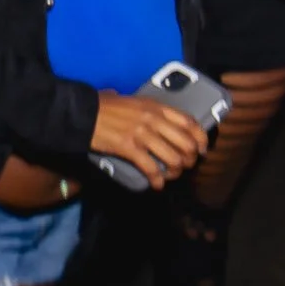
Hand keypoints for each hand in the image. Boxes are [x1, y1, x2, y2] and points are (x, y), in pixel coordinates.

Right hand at [90, 90, 211, 188]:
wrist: (82, 113)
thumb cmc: (102, 105)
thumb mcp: (130, 100)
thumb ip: (143, 107)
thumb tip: (148, 113)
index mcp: (156, 106)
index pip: (189, 122)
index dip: (200, 138)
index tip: (202, 148)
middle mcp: (153, 119)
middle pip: (185, 143)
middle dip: (190, 159)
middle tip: (186, 165)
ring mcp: (142, 134)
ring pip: (172, 158)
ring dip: (175, 171)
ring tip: (170, 175)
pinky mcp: (129, 148)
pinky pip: (151, 168)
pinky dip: (157, 179)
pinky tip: (157, 185)